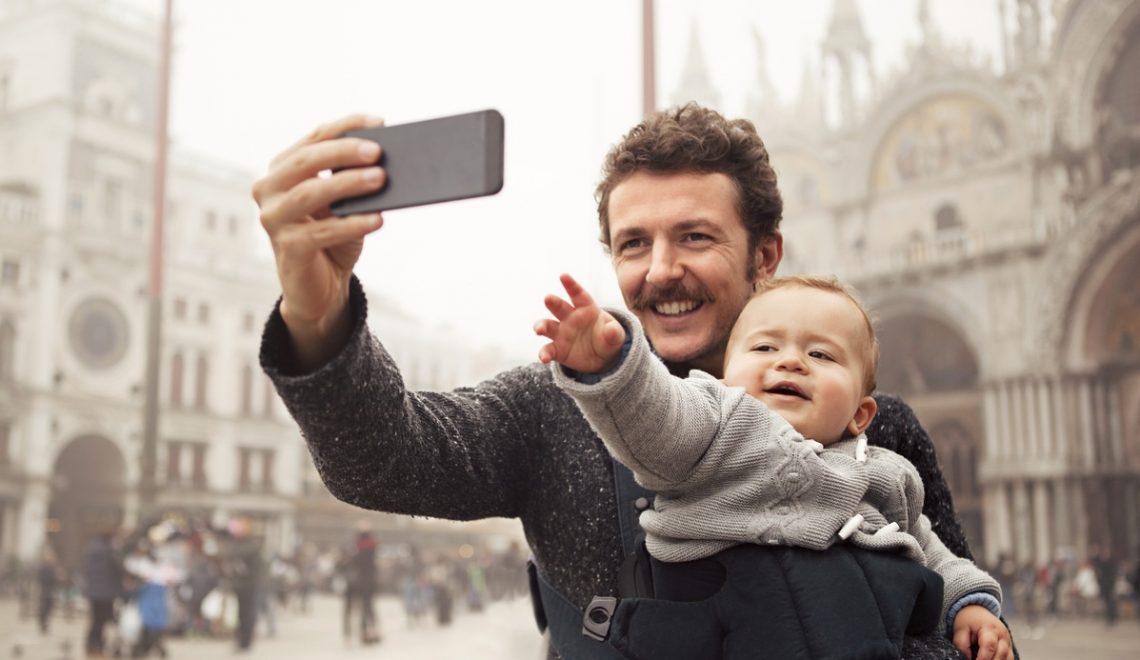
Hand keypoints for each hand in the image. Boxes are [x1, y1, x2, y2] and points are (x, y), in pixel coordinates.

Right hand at [252, 114, 387, 368]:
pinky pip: (322, 232)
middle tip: (378, 151)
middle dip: (344, 152)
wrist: (321, 288)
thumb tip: (384, 160)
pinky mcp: (287, 249)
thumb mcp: (343, 203)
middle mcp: (269, 189)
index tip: (380, 122)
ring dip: (348, 184)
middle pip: (306, 161)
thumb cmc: (334, 237)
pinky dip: (352, 224)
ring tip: (381, 179)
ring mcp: (273, 219)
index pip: (314, 138)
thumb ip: (352, 179)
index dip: (347, 127)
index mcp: (282, 169)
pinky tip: (378, 219)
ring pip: (310, 194)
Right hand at [534, 273, 625, 373]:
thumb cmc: (608, 339)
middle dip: (553, 302)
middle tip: (548, 299)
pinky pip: (548, 350)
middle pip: (559, 307)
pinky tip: (544, 358)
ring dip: (541, 326)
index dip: (571, 285)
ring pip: (547, 325)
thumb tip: (611, 330)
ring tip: (539, 330)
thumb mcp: (616, 336)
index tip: (563, 276)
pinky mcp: (557, 350)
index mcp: (586, 308)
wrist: (602, 358)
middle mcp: (570, 318)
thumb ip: (614, 332)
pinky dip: (544, 353)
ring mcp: (561, 333)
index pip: (578, 294)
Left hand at [952, 605, 1012, 659]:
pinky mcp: (1009, 648)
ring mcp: (1008, 642)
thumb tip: (968, 658)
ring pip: (1008, 658)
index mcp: (990, 628)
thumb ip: (962, 644)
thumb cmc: (968, 621)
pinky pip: (1009, 658)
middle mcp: (1002, 635)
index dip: (983, 658)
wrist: (977, 612)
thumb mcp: (960, 629)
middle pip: (1001, 653)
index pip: (989, 645)